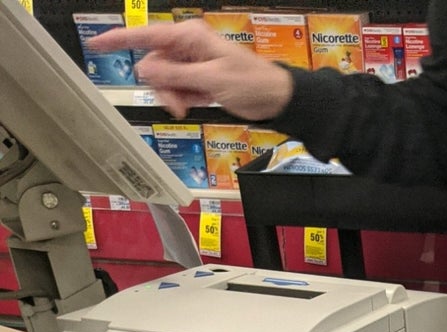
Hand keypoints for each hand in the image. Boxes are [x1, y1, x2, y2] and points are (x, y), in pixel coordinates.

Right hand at [87, 19, 293, 119]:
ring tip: (188, 106)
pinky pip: (178, 91)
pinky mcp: (198, 81)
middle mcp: (187, 47)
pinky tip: (193, 105)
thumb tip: (146, 71)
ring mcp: (192, 65)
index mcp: (188, 37)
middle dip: (161, 86)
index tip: (96, 44)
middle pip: (154, 65)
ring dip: (172, 97)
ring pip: (164, 81)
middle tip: (176, 103)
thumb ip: (176, 76)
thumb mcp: (210, 80)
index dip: (119, 40)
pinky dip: (182, 101)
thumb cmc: (251, 81)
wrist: (274, 98)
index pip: (145, 36)